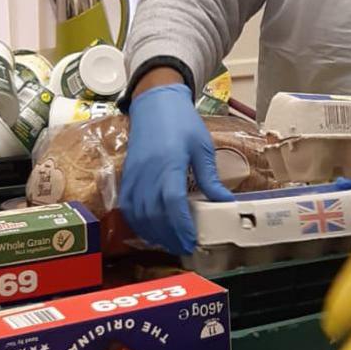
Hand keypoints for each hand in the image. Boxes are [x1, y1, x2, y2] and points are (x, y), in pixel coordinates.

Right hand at [118, 84, 234, 253]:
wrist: (155, 103)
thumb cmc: (181, 122)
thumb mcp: (202, 147)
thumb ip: (210, 177)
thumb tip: (224, 202)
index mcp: (169, 163)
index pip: (172, 202)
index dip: (181, 225)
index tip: (192, 240)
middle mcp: (147, 172)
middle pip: (154, 214)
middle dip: (170, 235)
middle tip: (185, 246)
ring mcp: (134, 175)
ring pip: (139, 214)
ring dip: (154, 233)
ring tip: (171, 241)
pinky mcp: (126, 176)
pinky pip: (128, 206)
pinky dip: (138, 222)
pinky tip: (151, 229)